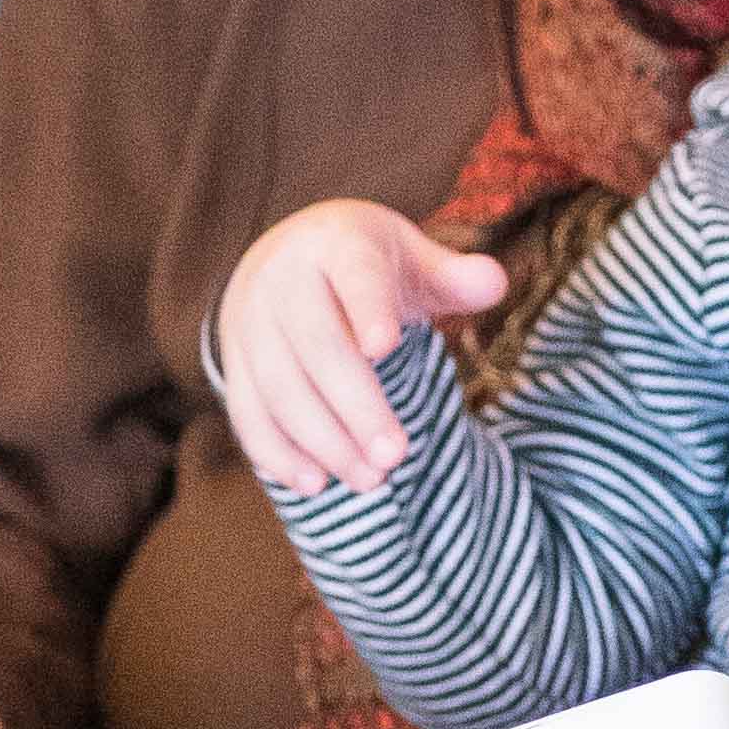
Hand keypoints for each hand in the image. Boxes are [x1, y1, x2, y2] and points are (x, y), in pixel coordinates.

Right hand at [214, 201, 507, 496]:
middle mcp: (284, 279)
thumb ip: (453, 276)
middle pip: (316, 346)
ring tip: (371, 481)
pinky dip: (277, 452)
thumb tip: (495, 283)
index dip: (366, 309)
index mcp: (336, 245)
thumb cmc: (361, 265)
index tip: (385, 347)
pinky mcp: (233, 362)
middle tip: (397, 456)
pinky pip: (248, 412)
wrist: (281, 260)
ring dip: (323, 440)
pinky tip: (316, 484)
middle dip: (355, 406)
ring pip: (279, 387)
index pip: (353, 275)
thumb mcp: (408, 257)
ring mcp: (251, 322)